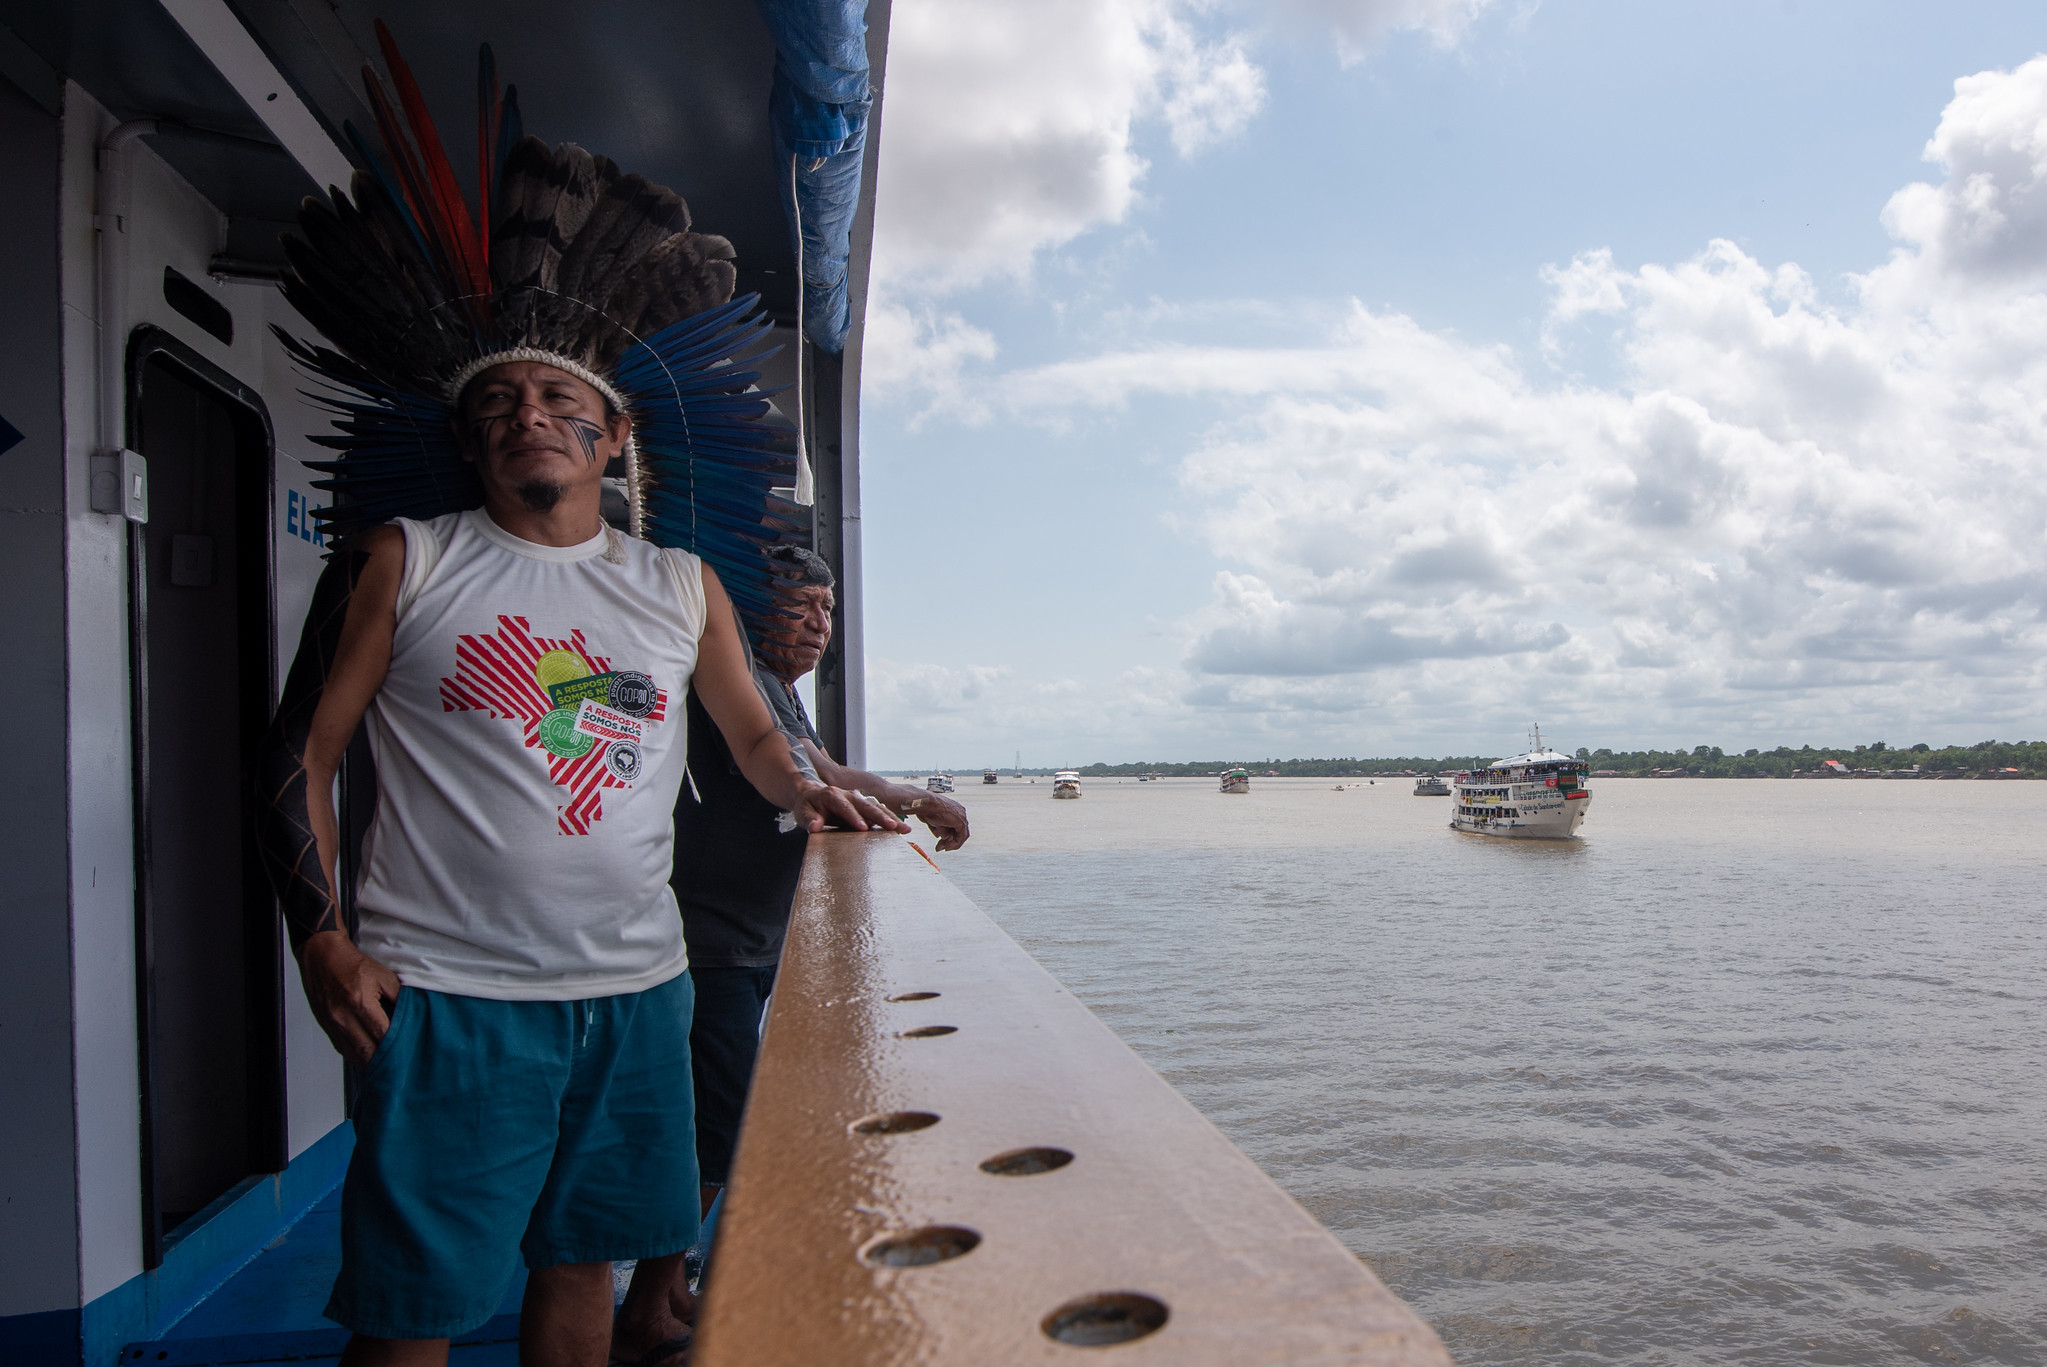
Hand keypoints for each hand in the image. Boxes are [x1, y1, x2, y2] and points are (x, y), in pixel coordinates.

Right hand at [296, 930, 402, 1065]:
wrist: (321, 956)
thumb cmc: (350, 964)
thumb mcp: (382, 975)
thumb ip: (399, 996)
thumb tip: (411, 1015)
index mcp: (360, 1003)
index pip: (382, 1034)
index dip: (396, 1045)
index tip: (407, 1050)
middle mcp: (343, 1017)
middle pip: (366, 1051)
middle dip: (383, 1061)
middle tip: (398, 1065)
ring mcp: (332, 1024)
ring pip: (352, 1054)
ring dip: (368, 1062)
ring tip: (384, 1065)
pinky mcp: (325, 1026)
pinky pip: (341, 1048)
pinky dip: (355, 1055)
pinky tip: (366, 1056)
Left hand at [795, 781, 910, 835]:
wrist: (811, 795)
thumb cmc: (807, 805)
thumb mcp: (803, 812)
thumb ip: (809, 819)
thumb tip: (815, 827)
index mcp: (832, 795)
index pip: (845, 807)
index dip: (854, 817)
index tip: (863, 828)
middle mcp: (849, 795)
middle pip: (867, 805)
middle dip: (881, 816)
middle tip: (893, 826)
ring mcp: (858, 799)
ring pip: (877, 807)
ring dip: (891, 818)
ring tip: (904, 829)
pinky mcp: (864, 806)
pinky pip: (879, 811)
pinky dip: (891, 819)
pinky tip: (901, 828)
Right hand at [908, 793, 970, 850]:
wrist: (925, 803)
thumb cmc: (925, 808)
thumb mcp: (933, 820)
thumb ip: (939, 828)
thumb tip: (940, 836)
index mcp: (953, 809)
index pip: (955, 826)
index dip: (948, 836)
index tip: (940, 842)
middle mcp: (959, 811)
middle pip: (958, 831)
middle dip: (949, 841)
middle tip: (940, 848)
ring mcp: (962, 816)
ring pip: (961, 835)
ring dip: (951, 844)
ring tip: (941, 848)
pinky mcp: (961, 822)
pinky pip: (961, 837)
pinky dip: (954, 844)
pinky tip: (946, 847)